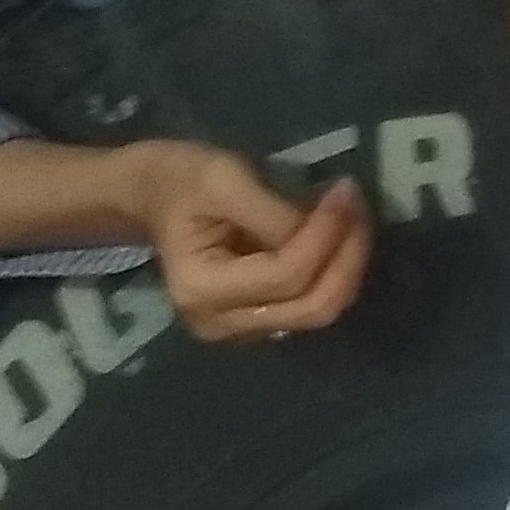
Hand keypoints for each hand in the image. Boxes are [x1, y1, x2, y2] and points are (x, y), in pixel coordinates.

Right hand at [130, 143, 374, 340]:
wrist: (151, 196)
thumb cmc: (181, 180)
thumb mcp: (223, 178)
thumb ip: (274, 212)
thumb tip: (329, 227)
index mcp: (201, 290)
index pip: (286, 275)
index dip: (326, 234)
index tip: (346, 189)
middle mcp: (219, 324)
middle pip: (309, 307)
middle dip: (347, 258)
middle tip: (359, 207)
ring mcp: (238, 330)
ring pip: (315, 312)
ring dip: (345, 266)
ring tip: (353, 218)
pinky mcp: (255, 323)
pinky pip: (307, 306)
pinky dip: (331, 273)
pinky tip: (337, 238)